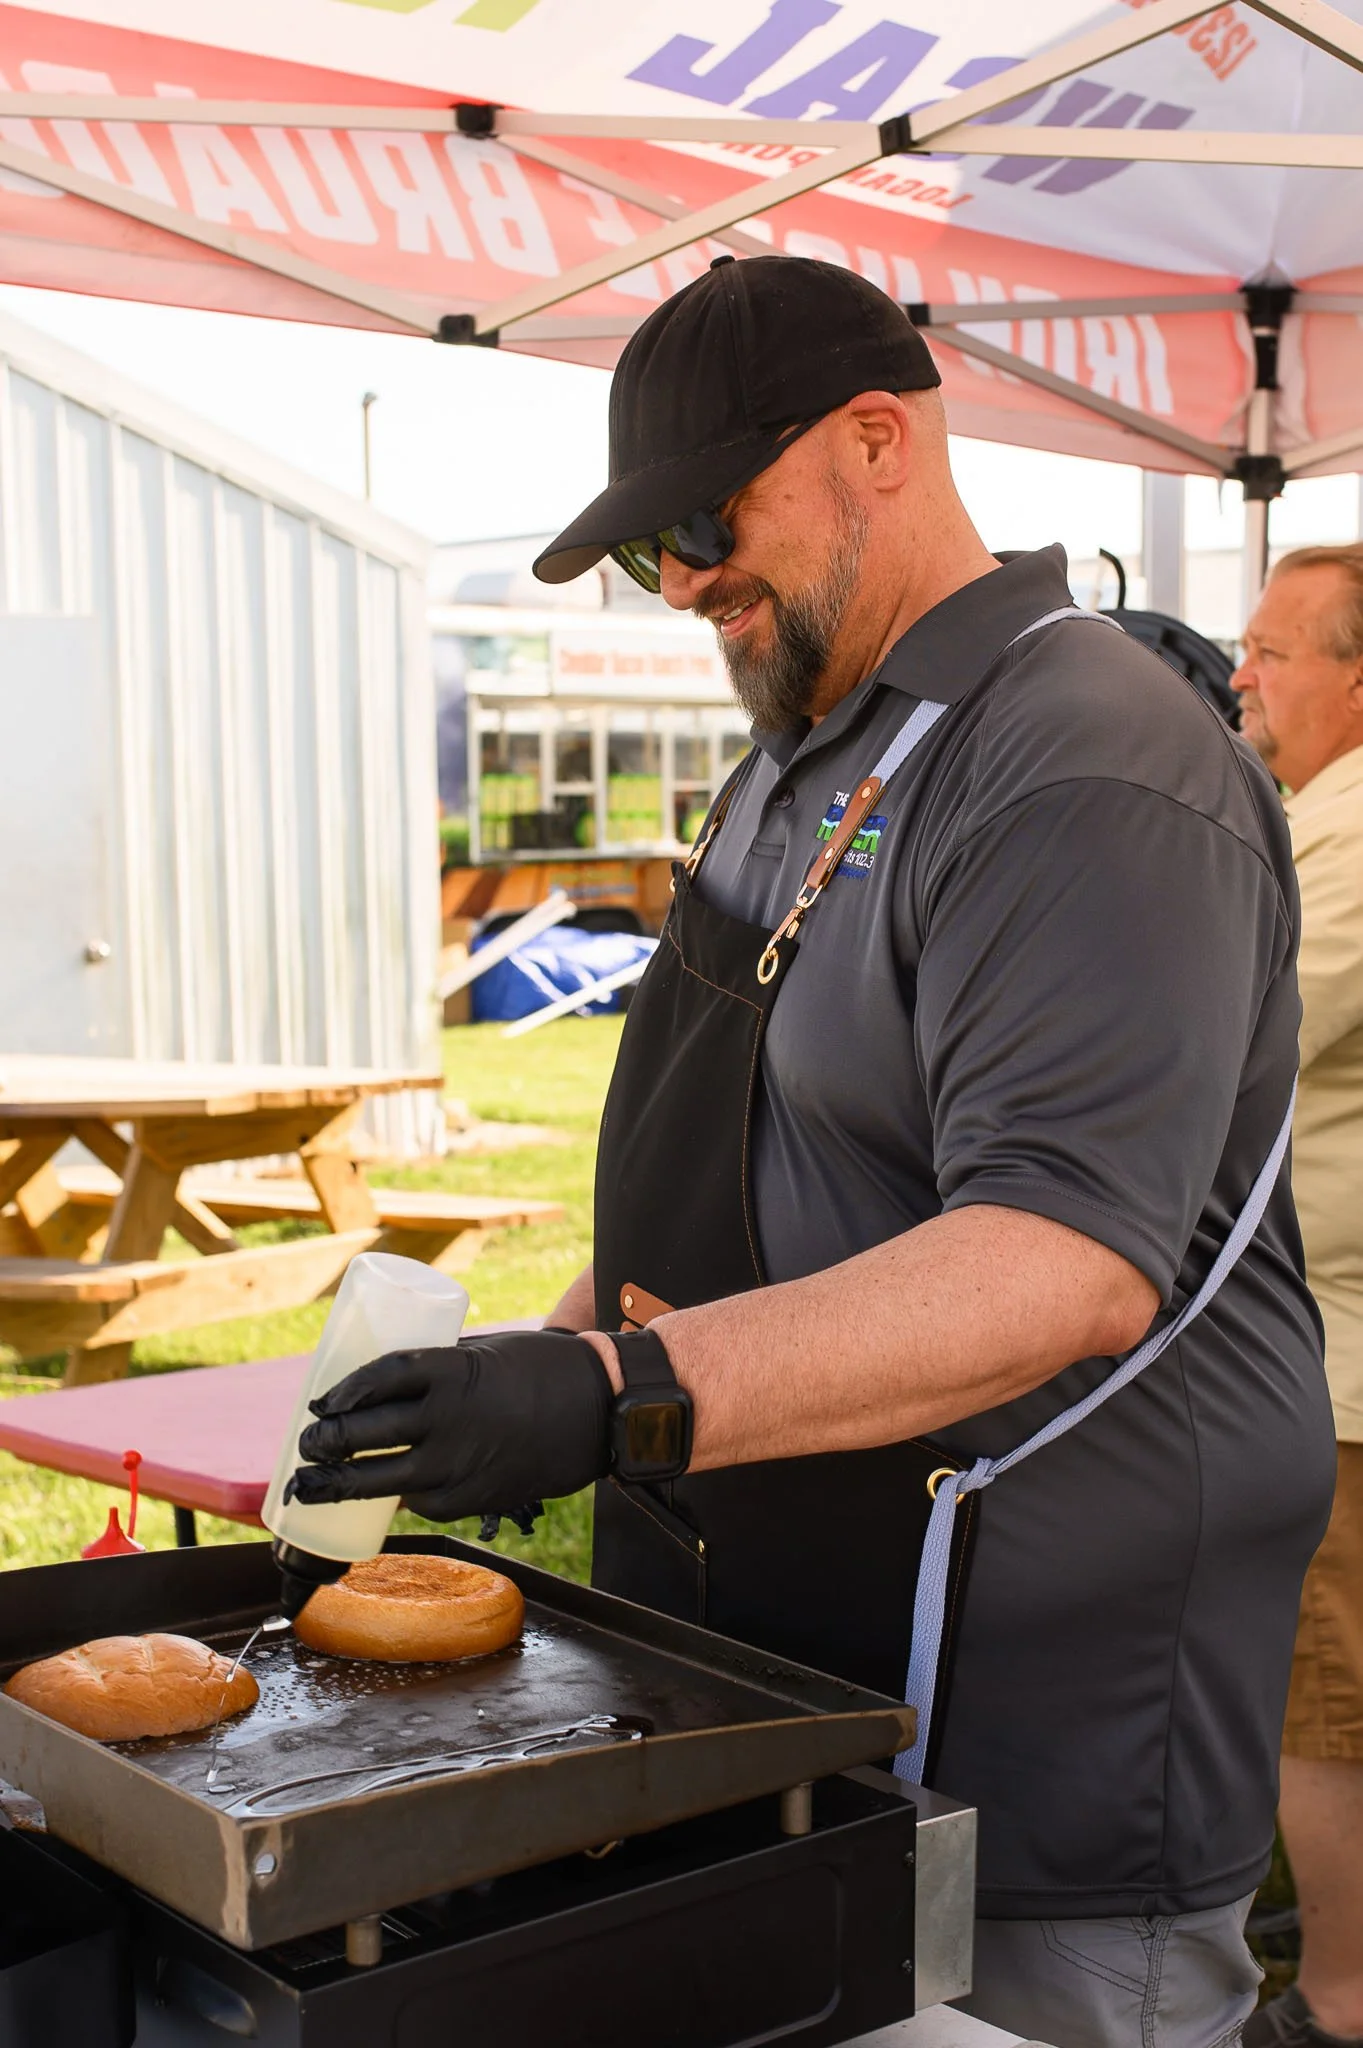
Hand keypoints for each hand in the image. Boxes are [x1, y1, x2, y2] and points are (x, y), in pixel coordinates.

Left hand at [288, 1331, 612, 1525]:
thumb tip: (383, 1387)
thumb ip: (437, 1370)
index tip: (321, 1401)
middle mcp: (450, 1420)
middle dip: (326, 1442)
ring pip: (381, 1481)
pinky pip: (421, 1501)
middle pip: (368, 1433)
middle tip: (307, 1443)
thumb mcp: (483, 1350)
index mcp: (452, 1371)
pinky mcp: (473, 1498)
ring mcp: (460, 1464)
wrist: (598, 1411)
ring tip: (309, 1486)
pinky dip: (395, 1498)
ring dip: (336, 1485)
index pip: (380, 1379)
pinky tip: (379, 1494)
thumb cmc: (540, 1369)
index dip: (343, 1392)